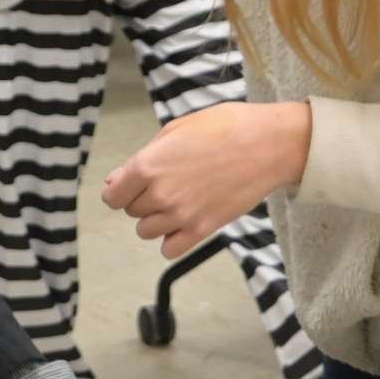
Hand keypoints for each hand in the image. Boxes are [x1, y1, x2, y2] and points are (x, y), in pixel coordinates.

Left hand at [101, 101, 312, 258]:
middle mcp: (160, 194)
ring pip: (146, 231)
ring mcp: (181, 215)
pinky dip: (172, 240)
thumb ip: (142, 158)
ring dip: (155, 219)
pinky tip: (183, 222)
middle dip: (141, 199)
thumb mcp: (175, 130)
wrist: (266, 144)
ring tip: (177, 201)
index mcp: (148, 165)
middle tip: (167, 182)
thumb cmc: (223, 128)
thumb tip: (114, 180)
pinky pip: (170, 250)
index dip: (120, 189)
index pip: (113, 195)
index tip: (131, 185)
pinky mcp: (203, 230)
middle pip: (131, 211)